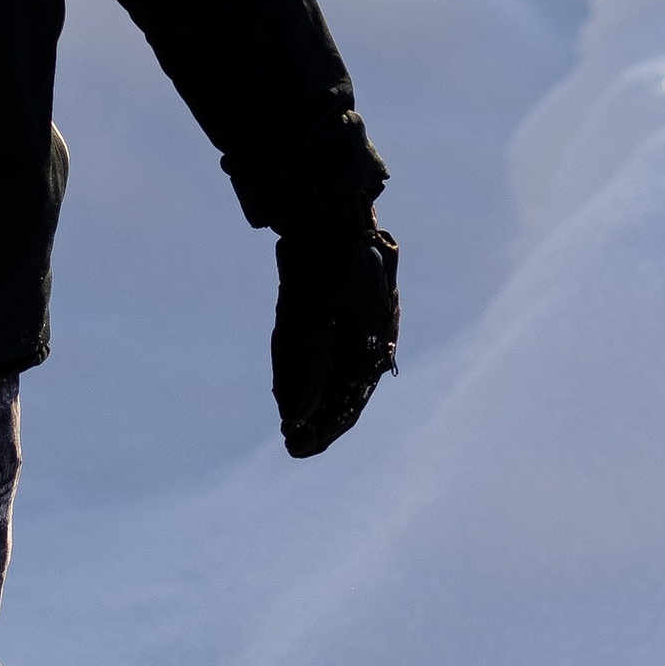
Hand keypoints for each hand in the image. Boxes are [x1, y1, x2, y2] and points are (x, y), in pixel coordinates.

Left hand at [271, 206, 399, 457]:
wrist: (336, 217)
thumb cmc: (334, 265)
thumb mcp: (315, 318)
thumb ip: (303, 369)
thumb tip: (293, 417)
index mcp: (371, 349)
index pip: (349, 404)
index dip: (325, 430)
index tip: (298, 448)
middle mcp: (366, 343)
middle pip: (343, 394)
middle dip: (319, 421)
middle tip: (292, 445)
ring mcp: (354, 328)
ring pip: (334, 376)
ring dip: (315, 402)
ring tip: (293, 425)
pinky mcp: (338, 314)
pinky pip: (327, 354)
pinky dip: (311, 375)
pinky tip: (296, 388)